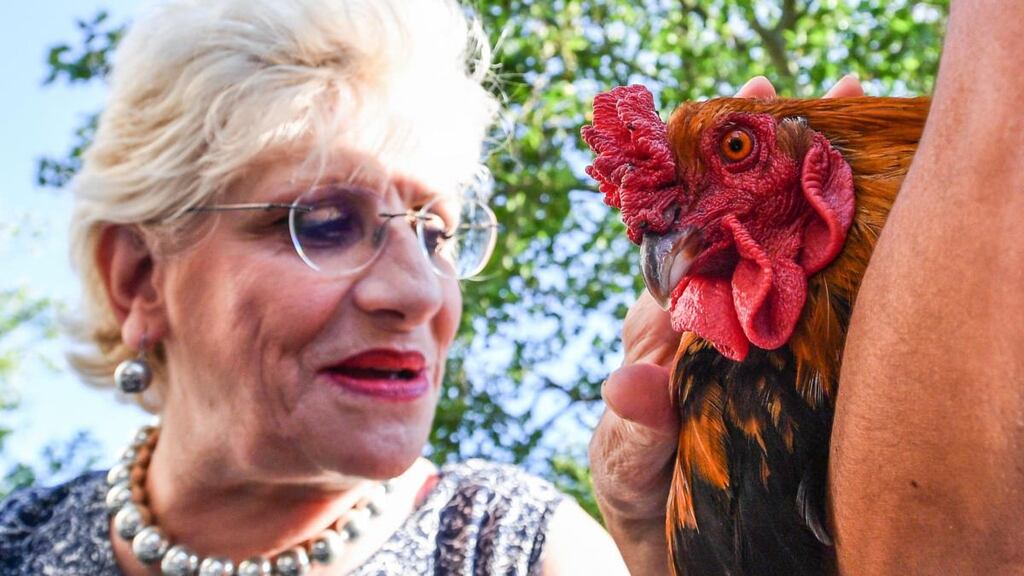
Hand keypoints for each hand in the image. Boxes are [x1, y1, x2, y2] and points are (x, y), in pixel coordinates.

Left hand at [588, 74, 864, 572]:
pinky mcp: (800, 379)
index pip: (692, 245)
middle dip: (785, 164)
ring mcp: (764, 349)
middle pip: (751, 234)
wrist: (686, 557)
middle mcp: (719, 328)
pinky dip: (853, 268)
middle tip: (833, 98)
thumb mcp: (628, 468)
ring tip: (870, 133)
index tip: (741, 116)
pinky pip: (824, 317)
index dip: (714, 178)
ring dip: (827, 197)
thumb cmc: (645, 504)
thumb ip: (631, 430)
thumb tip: (627, 379)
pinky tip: (887, 227)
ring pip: (793, 263)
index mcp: (671, 333)